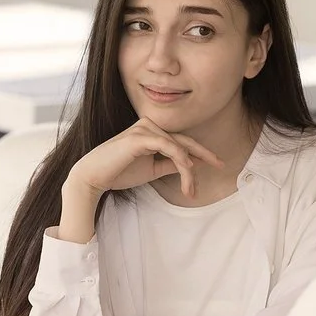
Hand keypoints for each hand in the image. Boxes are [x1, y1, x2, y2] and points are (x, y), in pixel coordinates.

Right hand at [67, 118, 223, 198]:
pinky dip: (179, 158)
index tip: (217, 163)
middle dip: (204, 154)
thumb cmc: (119, 172)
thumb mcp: (152, 169)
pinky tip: (187, 169)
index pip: (181, 141)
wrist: (94, 177)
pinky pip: (167, 146)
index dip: (201, 152)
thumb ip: (169, 164)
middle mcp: (150, 126)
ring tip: (190, 189)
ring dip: (188, 169)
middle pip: (184, 141)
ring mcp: (144, 129)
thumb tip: (189, 165)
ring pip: (177, 147)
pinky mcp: (140, 136)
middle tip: (220, 164)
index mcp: (152, 132)